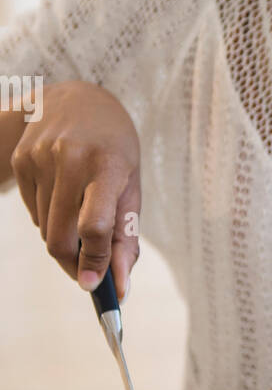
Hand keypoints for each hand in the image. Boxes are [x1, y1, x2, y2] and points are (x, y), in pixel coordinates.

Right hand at [9, 80, 140, 298]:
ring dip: (63, 238)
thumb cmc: (115, 152)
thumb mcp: (131, 188)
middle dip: (74, 263)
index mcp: (107, 165)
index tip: (94, 287)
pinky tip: (63, 194)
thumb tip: (120, 288)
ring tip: (80, 215)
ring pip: (45, 230)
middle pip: (61, 237)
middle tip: (86, 271)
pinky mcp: (21, 159)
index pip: (95, 225)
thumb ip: (127, 239)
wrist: (79, 100)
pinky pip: (33, 213)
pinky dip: (48, 218)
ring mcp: (40, 157)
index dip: (95, 261)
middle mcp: (70, 158)